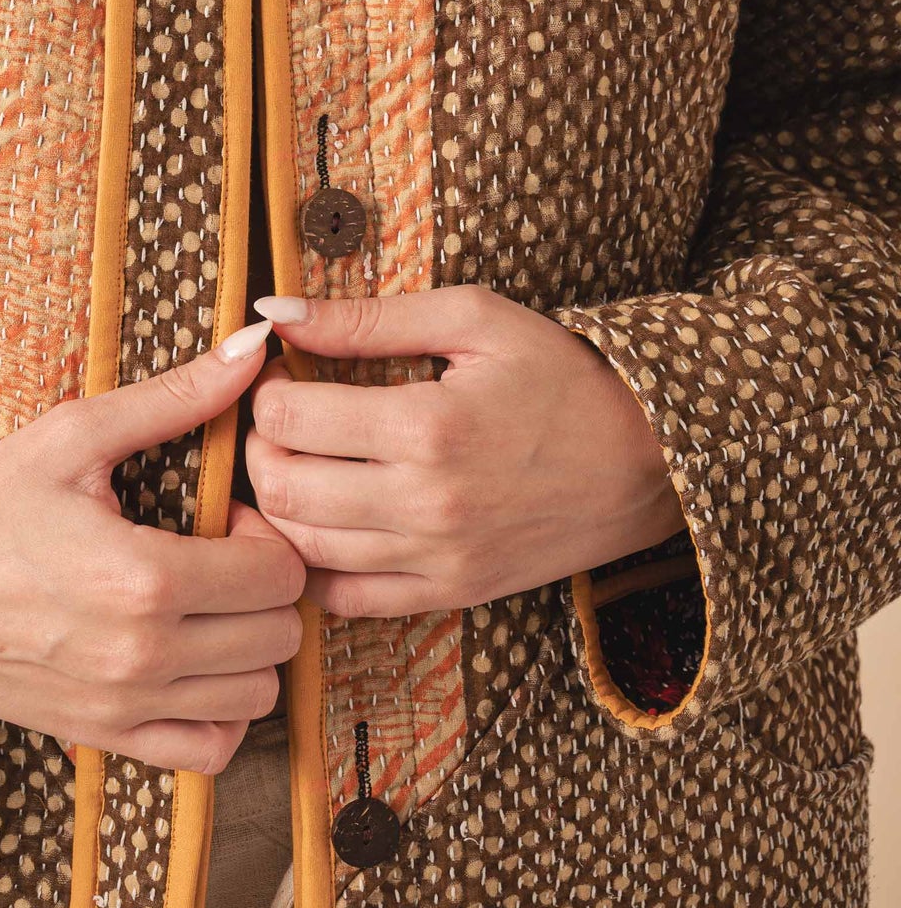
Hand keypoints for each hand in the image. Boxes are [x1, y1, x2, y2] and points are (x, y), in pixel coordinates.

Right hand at [0, 317, 304, 774]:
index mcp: (143, 578)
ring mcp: (124, 707)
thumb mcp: (74, 435)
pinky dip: (221, 711)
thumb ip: (174, 396)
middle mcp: (142, 655)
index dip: (267, 534)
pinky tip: (192, 662)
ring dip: (250, 647)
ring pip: (257, 697)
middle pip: (280, 635)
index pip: (279, 573)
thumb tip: (255, 345)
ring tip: (208, 604)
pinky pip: (210, 752)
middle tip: (222, 554)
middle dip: (267, 587)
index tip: (227, 516)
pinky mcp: (102, 738)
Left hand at [245, 286, 685, 618]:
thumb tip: (273, 309)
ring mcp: (436, 559)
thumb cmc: (561, 375)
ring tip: (295, 462)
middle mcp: (426, 504)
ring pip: (303, 547)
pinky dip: (311, 566)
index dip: (265, 390)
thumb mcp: (472, 319)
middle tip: (277, 419)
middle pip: (282, 489)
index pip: (288, 420)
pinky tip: (319, 522)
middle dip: (258, 448)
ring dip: (277, 504)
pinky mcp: (450, 594)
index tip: (279, 373)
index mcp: (427, 427)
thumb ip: (366, 317)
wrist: (648, 460)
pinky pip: (345, 599)